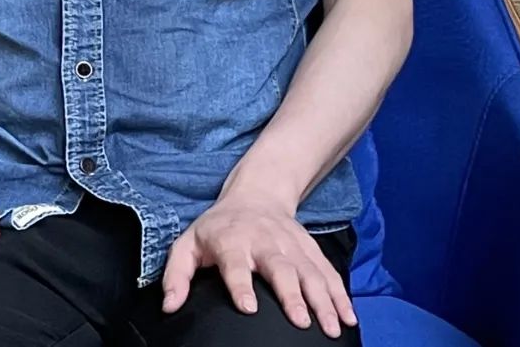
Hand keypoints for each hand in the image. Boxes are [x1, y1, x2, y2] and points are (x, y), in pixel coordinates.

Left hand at [160, 193, 357, 337]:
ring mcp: (291, 244)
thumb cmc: (218, 227)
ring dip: (322, 298)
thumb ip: (177, 274)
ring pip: (309, 271)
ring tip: (331, 326)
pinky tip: (349, 317)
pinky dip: (341, 293)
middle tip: (301, 320)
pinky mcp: (310, 248)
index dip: (240, 284)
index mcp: (231, 241)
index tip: (249, 307)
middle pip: (279, 267)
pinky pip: (328, 271)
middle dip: (291, 293)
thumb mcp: (189, 243)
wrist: (256, 193)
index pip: (235, 263)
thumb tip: (170, 306)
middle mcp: (264, 241)